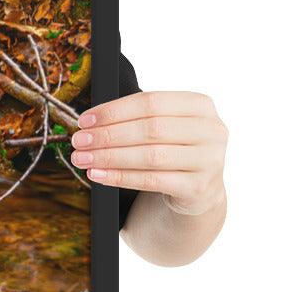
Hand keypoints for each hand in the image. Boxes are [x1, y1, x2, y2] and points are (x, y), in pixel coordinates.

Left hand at [69, 91, 227, 214]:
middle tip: (79, 141)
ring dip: (109, 157)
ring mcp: (209, 160)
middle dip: (108, 135)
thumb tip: (88, 123)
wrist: (197, 189)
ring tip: (83, 159)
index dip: (114, 111)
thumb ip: (135, 119)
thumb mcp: (163, 127)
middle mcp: (211, 130)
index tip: (84, 120)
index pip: (151, 102)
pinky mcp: (199, 187)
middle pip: (150, 129)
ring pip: (150, 156)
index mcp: (200, 105)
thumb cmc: (172, 150)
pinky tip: (98, 175)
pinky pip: (152, 181)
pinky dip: (120, 177)